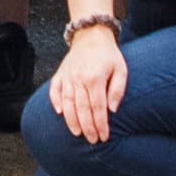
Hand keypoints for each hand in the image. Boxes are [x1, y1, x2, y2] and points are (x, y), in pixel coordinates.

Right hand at [48, 24, 126, 143]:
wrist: (91, 34)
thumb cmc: (108, 54)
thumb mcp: (121, 69)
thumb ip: (118, 90)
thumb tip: (112, 110)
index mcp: (95, 78)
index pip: (98, 107)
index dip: (101, 124)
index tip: (104, 137)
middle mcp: (79, 78)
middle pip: (82, 109)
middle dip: (87, 127)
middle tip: (92, 140)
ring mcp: (68, 76)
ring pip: (67, 103)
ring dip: (71, 120)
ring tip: (77, 133)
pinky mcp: (60, 73)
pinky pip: (55, 89)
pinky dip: (55, 102)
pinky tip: (59, 113)